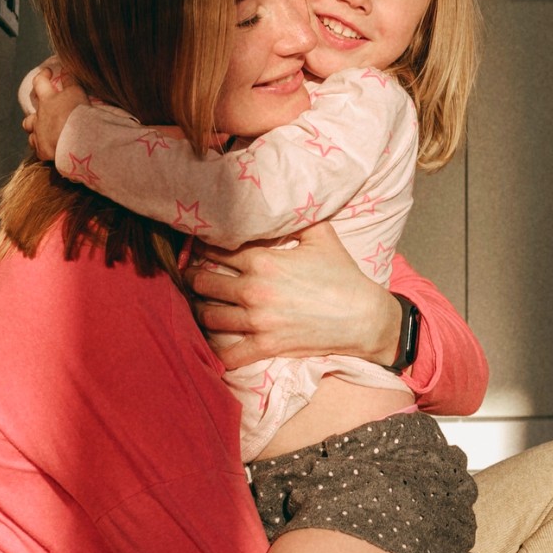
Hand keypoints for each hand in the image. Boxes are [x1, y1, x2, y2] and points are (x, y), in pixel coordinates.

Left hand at [21, 64, 87, 162]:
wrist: (77, 139)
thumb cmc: (77, 113)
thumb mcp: (77, 92)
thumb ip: (70, 81)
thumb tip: (65, 71)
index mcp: (48, 100)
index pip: (40, 83)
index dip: (43, 76)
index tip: (47, 72)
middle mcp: (39, 117)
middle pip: (30, 115)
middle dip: (36, 113)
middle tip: (44, 113)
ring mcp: (39, 135)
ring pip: (30, 133)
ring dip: (35, 131)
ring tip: (44, 133)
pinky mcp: (42, 151)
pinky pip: (39, 150)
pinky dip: (44, 147)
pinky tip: (51, 148)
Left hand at [188, 219, 399, 369]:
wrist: (363, 317)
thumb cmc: (342, 275)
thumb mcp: (322, 236)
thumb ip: (298, 217)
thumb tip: (286, 199)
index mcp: (263, 261)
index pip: (217, 250)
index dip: (202, 247)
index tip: (197, 246)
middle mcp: (254, 290)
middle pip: (204, 283)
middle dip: (193, 279)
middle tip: (190, 277)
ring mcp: (258, 321)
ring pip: (208, 316)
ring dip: (199, 310)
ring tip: (197, 305)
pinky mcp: (266, 346)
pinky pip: (228, 353)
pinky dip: (215, 350)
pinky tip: (211, 344)